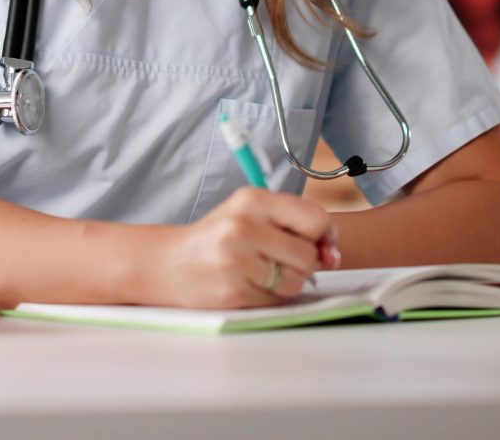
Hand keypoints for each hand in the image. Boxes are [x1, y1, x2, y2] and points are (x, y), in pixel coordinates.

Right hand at [134, 188, 335, 308]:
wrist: (167, 264)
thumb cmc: (216, 239)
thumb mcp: (250, 215)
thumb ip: (294, 225)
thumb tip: (331, 255)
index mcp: (252, 200)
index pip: (315, 217)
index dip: (324, 235)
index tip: (318, 243)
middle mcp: (243, 226)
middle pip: (309, 254)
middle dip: (302, 263)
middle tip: (278, 259)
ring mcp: (236, 260)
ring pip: (296, 281)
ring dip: (287, 282)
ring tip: (260, 272)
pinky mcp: (232, 291)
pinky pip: (276, 300)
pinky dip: (269, 297)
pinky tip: (248, 285)